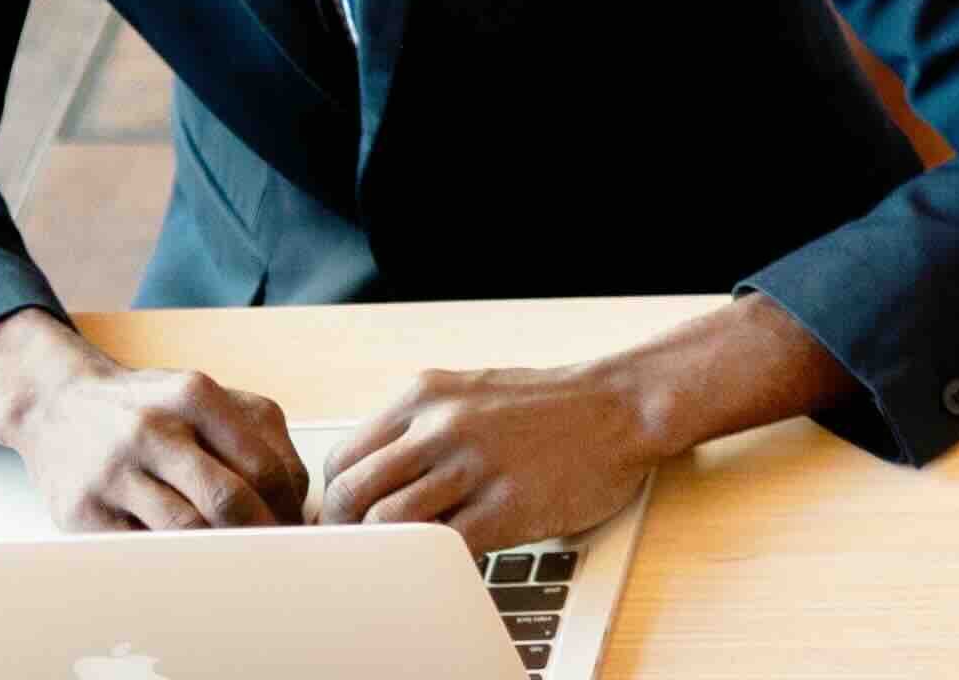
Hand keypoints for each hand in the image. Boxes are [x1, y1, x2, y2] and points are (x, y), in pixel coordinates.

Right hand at [0, 346, 307, 532]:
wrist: (57, 404)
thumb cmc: (147, 407)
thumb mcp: (204, 397)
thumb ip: (256, 434)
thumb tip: (296, 498)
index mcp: (195, 396)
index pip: (265, 466)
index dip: (287, 507)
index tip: (295, 528)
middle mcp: (153, 429)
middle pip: (228, 500)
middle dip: (259, 535)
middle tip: (274, 555)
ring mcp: (114, 472)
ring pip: (186, 530)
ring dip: (220, 552)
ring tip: (237, 562)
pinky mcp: (82, 511)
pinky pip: (142, 548)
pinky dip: (174, 560)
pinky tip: (189, 561)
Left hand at [314, 360, 662, 554]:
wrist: (623, 406)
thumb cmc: (547, 407)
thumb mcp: (469, 394)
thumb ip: (417, 431)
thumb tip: (367, 485)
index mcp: (425, 395)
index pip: (343, 459)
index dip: (336, 502)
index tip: (347, 523)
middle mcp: (442, 425)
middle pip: (351, 493)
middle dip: (347, 533)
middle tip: (363, 552)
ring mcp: (474, 465)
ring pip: (388, 523)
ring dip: (388, 550)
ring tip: (405, 557)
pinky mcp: (506, 506)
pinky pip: (442, 548)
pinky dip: (433, 563)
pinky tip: (446, 559)